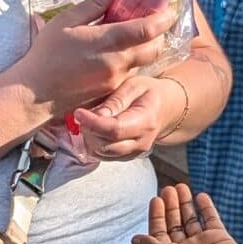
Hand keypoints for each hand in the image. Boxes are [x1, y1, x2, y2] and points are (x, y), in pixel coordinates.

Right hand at [16, 0, 170, 116]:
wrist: (34, 93)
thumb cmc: (46, 55)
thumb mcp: (66, 21)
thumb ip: (95, 4)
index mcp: (106, 42)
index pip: (147, 30)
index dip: (163, 18)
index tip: (168, 9)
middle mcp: (117, 64)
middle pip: (155, 49)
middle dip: (160, 35)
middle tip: (156, 21)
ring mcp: (115, 80)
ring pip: (143, 62)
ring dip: (145, 48)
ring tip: (135, 34)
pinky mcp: (111, 91)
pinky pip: (130, 73)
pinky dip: (131, 61)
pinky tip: (118, 52)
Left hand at [69, 76, 183, 162]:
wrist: (165, 108)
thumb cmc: (147, 93)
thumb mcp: (133, 86)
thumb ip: (115, 101)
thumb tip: (96, 115)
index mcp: (145, 122)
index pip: (114, 130)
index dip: (93, 123)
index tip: (78, 112)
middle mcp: (141, 143)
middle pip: (105, 146)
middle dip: (88, 131)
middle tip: (82, 114)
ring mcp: (134, 153)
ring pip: (101, 154)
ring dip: (89, 139)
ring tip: (89, 120)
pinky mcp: (125, 157)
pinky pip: (102, 156)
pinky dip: (93, 144)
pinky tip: (94, 129)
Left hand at [131, 184, 242, 243]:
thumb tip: (134, 240)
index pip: (160, 232)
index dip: (156, 216)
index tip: (156, 199)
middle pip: (174, 224)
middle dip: (170, 206)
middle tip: (168, 189)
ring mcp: (203, 243)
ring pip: (191, 219)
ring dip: (185, 203)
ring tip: (182, 186)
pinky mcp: (218, 238)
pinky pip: (210, 219)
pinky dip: (205, 207)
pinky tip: (201, 195)